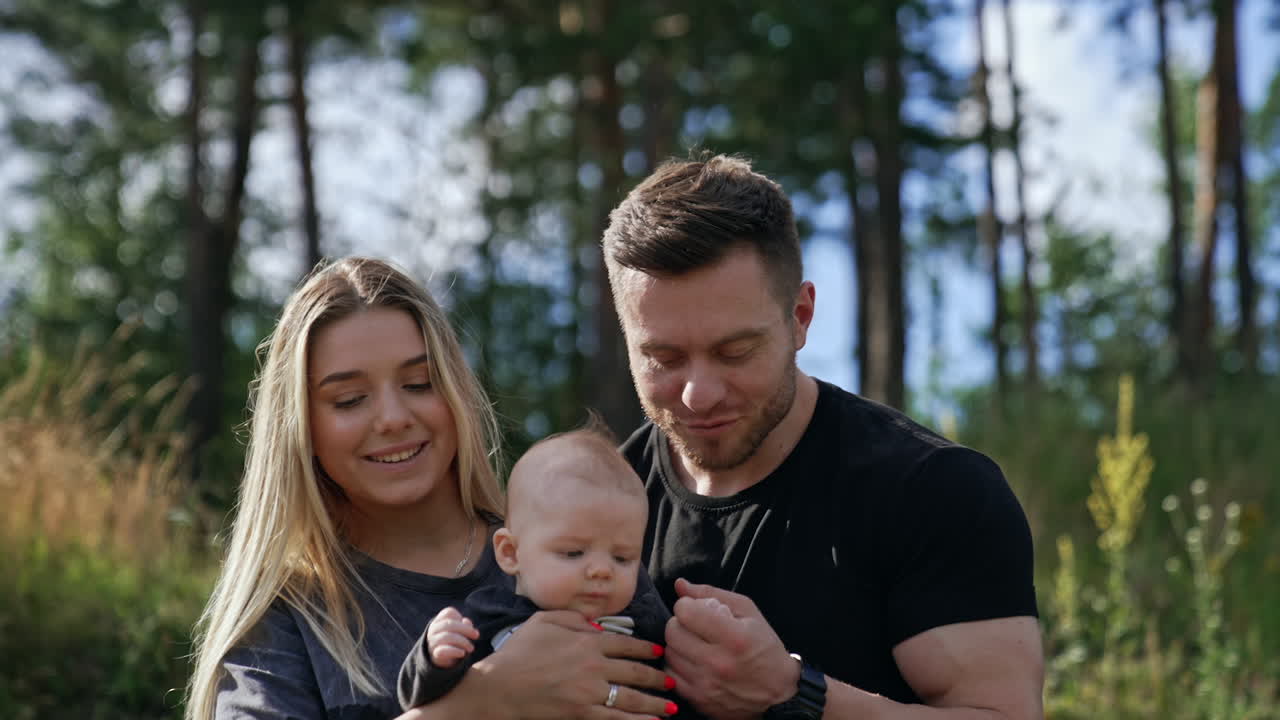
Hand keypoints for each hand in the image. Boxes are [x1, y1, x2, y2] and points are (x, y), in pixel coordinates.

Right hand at [427, 606, 478, 667]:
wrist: (441, 659)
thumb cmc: (453, 640)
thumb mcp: (460, 632)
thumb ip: (465, 625)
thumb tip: (466, 622)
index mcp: (439, 621)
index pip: (449, 612)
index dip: (460, 617)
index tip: (468, 626)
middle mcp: (434, 630)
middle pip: (449, 624)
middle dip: (466, 629)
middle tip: (476, 635)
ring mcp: (433, 642)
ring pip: (447, 637)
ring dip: (463, 641)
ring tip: (471, 648)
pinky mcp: (435, 654)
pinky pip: (443, 651)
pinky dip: (455, 651)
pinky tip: (462, 653)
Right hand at [466, 610, 677, 718]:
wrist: (500, 685)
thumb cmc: (519, 651)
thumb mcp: (544, 620)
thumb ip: (574, 618)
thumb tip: (597, 625)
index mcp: (587, 642)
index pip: (626, 644)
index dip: (646, 648)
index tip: (659, 652)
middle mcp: (594, 666)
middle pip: (635, 672)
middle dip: (656, 678)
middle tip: (671, 682)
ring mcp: (590, 692)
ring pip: (631, 698)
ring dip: (655, 704)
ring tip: (671, 708)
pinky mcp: (581, 714)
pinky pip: (615, 719)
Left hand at [664, 578, 800, 719]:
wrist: (777, 692)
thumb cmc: (764, 648)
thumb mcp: (748, 612)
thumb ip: (712, 594)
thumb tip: (680, 585)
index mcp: (733, 637)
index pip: (685, 612)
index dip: (687, 605)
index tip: (695, 608)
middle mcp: (717, 663)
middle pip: (672, 632)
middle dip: (680, 623)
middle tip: (694, 625)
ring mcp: (706, 684)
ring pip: (669, 653)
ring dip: (678, 644)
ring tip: (695, 643)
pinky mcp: (699, 700)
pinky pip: (671, 674)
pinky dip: (678, 664)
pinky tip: (692, 661)